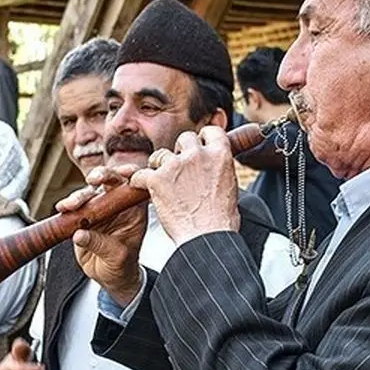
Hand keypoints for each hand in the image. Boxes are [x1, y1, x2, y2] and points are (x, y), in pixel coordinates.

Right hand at [59, 166, 147, 307]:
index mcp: (134, 209)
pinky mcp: (82, 215)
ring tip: (70, 206)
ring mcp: (98, 208)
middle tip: (93, 180)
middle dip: (101, 176)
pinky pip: (74, 206)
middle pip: (110, 180)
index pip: (134, 184)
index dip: (129, 173)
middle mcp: (117, 204)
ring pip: (88, 192)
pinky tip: (62, 209)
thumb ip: (101, 244)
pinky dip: (67, 206)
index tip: (121, 174)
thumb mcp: (117, 257)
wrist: (108, 276)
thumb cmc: (122, 265)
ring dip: (79, 196)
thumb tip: (80, 235)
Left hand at [130, 128, 239, 245]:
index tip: (199, 146)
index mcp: (220, 155)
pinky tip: (140, 186)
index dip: (203, 139)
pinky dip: (139, 180)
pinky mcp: (157, 180)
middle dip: (181, 151)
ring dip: (160, 165)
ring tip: (161, 182)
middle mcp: (198, 155)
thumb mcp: (231, 187)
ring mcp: (176, 166)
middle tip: (180, 168)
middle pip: (185, 138)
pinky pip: (141, 174)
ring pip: (161, 154)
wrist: (207, 237)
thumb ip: (220, 170)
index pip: (210, 132)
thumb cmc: (221, 221)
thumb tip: (215, 167)